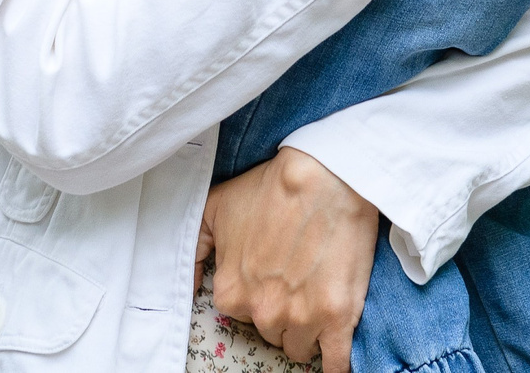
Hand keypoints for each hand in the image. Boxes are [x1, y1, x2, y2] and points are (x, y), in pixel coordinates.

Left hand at [195, 148, 375, 368]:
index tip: (271, 276)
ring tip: (318, 297)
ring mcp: (302, 319)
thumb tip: (191, 282)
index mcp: (232, 292)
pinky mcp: (338, 319)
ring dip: (308, 330)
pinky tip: (334, 357)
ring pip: (300, 347)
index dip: (257, 294)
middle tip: (296, 279)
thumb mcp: (215, 207)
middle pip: (271, 332)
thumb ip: (194, 248)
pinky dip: (336, 366)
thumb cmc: (271, 188)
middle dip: (282, 311)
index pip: (240, 314)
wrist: (325, 176)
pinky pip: (335, 364)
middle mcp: (263, 312)